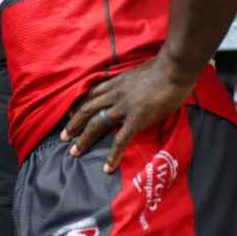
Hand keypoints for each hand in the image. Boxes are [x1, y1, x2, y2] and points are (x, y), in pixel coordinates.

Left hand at [61, 54, 197, 172]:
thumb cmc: (161, 68)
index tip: (70, 115)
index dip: (79, 106)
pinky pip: (121, 139)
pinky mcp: (136, 118)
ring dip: (84, 139)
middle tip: (63, 137)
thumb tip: (131, 89)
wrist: (173, 69)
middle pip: (87, 110)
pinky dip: (113, 154)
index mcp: (114, 83)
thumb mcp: (136, 73)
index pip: (91, 96)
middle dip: (74, 124)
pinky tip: (107, 167)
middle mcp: (113, 95)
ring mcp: (123, 107)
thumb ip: (129, 84)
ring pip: (96, 124)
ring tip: (74, 152)